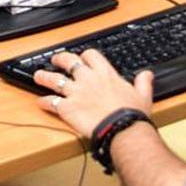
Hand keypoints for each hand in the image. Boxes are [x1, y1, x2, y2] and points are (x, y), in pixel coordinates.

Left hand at [35, 49, 154, 137]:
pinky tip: (40, 102)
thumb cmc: (132, 115)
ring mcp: (75, 92)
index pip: (91, 56)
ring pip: (54, 79)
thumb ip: (143, 83)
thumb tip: (146, 75)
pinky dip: (44, 102)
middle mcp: (88, 80)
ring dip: (44, 77)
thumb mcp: (143, 96)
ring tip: (38, 76)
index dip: (84, 56)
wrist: (121, 130)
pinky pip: (51, 102)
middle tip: (55, 60)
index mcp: (105, 74)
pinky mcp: (67, 107)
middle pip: (68, 62)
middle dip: (60, 59)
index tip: (82, 58)